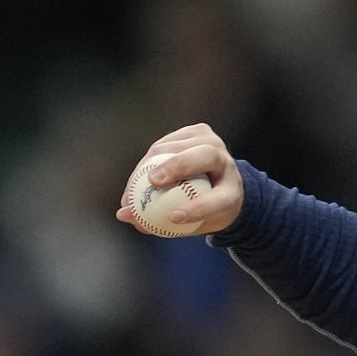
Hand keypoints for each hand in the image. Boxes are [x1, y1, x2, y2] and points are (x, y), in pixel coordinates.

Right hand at [116, 123, 244, 235]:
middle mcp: (227, 163)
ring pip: (176, 147)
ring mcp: (214, 142)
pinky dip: (148, 158)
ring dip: (150, 163)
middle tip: (152, 182)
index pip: (219, 200)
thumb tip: (123, 215)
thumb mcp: (190, 224)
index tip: (174, 216)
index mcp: (232, 191)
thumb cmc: (204, 209)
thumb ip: (158, 222)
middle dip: (177, 166)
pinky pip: (165, 142)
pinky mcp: (198, 131)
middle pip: (204, 156)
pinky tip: (138, 174)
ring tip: (133, 186)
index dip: (197, 208)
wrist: (223, 183)